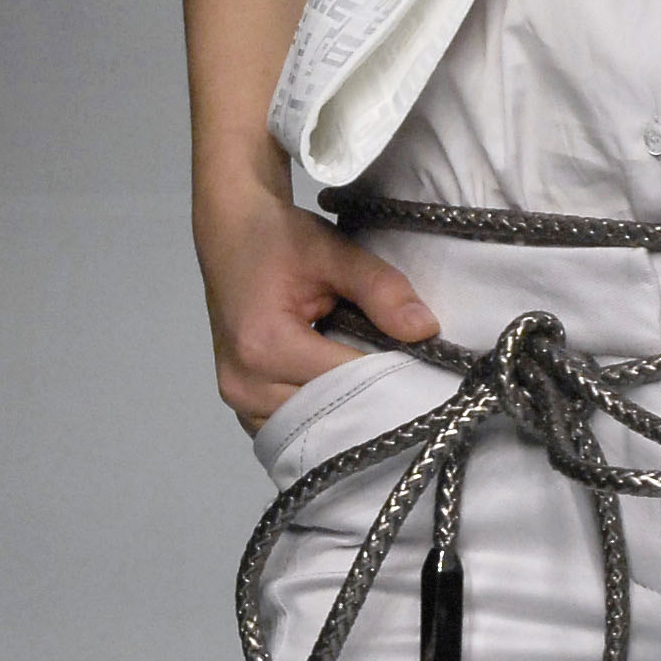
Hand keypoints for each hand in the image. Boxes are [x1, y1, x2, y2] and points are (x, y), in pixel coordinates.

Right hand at [195, 171, 436, 432]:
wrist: (233, 231)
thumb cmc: (280, 238)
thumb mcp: (335, 252)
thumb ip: (381, 290)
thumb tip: (426, 330)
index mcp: (266, 345)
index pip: (347, 381)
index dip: (390, 375)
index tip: (427, 368)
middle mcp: (245, 382)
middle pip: (328, 412)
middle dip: (371, 398)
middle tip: (411, 382)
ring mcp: (237, 398)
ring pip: (309, 428)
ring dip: (344, 413)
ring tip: (377, 387)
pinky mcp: (239, 401)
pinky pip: (286, 427)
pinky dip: (318, 416)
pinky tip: (344, 395)